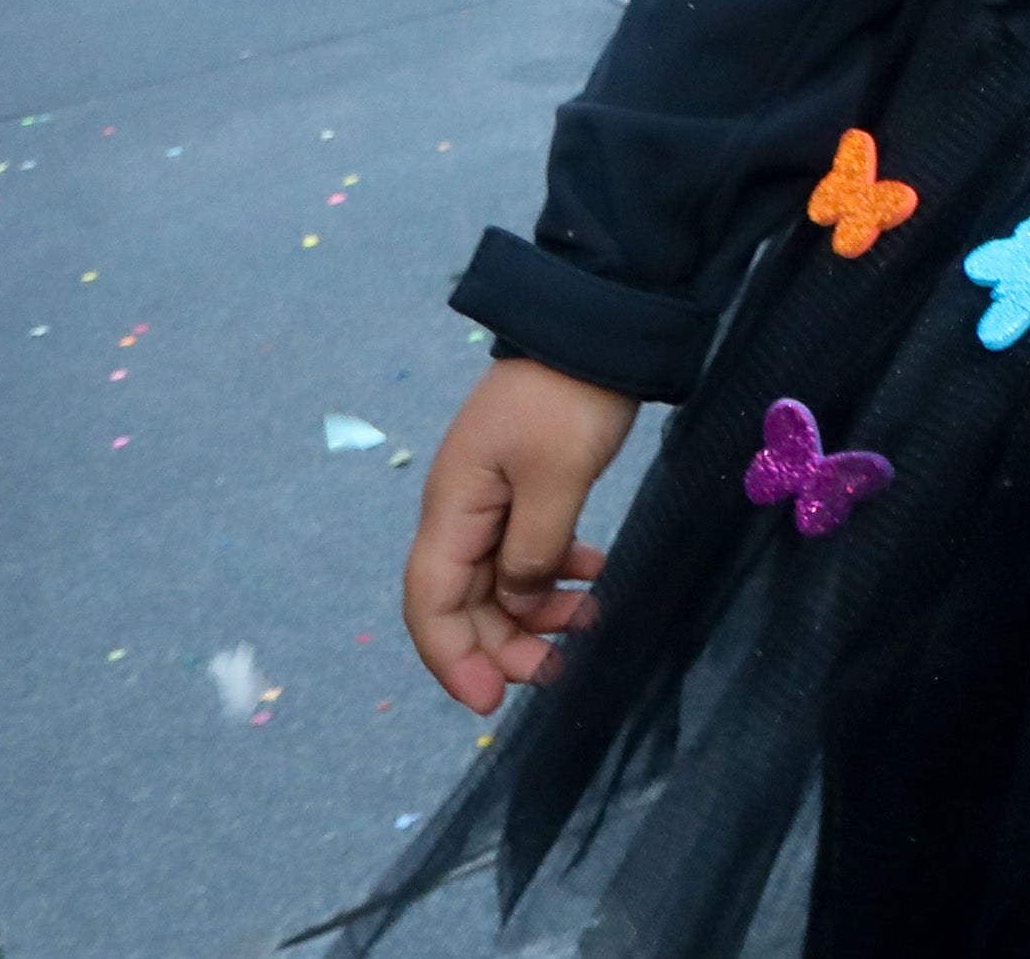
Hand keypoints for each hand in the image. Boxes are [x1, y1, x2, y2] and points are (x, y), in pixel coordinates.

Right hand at [400, 358, 637, 713]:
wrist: (597, 327)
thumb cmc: (570, 400)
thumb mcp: (556, 479)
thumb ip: (534, 550)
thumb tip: (519, 602)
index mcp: (452, 509)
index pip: (431, 603)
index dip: (454, 658)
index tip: (491, 702)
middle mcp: (461, 511)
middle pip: (464, 601)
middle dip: (503, 645)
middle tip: (556, 673)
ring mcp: (493, 498)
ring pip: (500, 580)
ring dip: (536, 612)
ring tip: (590, 623)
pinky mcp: (527, 487)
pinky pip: (529, 549)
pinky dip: (558, 571)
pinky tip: (596, 576)